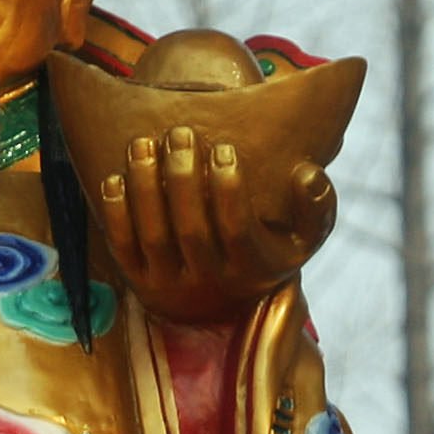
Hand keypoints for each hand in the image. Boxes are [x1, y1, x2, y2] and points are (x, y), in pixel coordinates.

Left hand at [97, 127, 336, 319]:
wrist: (227, 298)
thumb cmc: (267, 249)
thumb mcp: (305, 237)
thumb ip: (318, 206)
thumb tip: (306, 174)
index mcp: (252, 271)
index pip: (237, 231)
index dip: (229, 190)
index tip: (225, 149)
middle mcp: (210, 285)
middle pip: (191, 231)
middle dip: (183, 178)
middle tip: (180, 134)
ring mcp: (171, 287)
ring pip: (153, 237)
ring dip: (146, 187)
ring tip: (144, 143)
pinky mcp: (140, 284)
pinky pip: (123, 249)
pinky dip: (116, 213)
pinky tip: (115, 176)